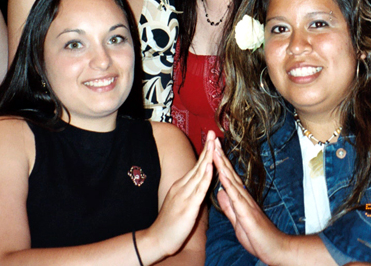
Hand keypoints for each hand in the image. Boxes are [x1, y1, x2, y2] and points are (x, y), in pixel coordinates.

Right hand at [145, 130, 215, 257]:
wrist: (157, 238)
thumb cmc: (170, 223)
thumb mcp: (179, 202)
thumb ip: (188, 192)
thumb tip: (196, 184)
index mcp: (182, 186)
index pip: (196, 166)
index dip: (205, 153)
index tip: (211, 139)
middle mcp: (182, 187)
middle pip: (198, 165)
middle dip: (206, 148)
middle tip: (212, 133)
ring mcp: (185, 195)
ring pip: (199, 173)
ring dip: (207, 157)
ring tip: (213, 143)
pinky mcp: (188, 206)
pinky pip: (199, 189)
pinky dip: (205, 177)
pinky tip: (210, 167)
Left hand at [212, 137, 291, 264]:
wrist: (274, 249)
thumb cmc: (257, 237)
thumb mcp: (238, 220)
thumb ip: (229, 206)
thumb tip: (220, 192)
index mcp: (239, 199)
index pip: (227, 177)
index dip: (219, 163)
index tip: (212, 149)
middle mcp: (243, 197)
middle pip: (230, 173)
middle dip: (220, 157)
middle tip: (213, 140)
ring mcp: (246, 203)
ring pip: (232, 180)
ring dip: (223, 165)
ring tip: (215, 150)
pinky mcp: (247, 212)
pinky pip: (236, 196)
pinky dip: (228, 183)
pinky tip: (222, 174)